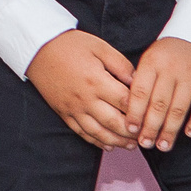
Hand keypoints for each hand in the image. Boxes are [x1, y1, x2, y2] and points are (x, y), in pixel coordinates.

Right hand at [26, 28, 136, 149]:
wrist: (38, 48)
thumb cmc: (71, 45)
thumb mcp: (100, 47)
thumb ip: (121, 65)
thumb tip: (137, 82)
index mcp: (97, 81)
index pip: (125, 102)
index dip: (141, 112)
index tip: (152, 117)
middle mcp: (86, 99)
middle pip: (114, 122)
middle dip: (132, 133)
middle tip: (146, 136)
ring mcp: (73, 109)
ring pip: (99, 132)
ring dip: (117, 142)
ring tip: (132, 146)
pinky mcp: (64, 113)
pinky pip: (82, 133)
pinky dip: (96, 142)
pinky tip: (108, 146)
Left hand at [127, 36, 190, 150]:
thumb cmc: (165, 56)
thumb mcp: (148, 61)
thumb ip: (139, 83)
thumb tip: (127, 114)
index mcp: (151, 62)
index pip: (140, 92)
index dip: (135, 113)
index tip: (131, 130)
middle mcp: (171, 69)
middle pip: (159, 103)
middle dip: (151, 127)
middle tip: (146, 143)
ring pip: (179, 108)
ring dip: (170, 130)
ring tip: (163, 145)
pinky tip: (189, 133)